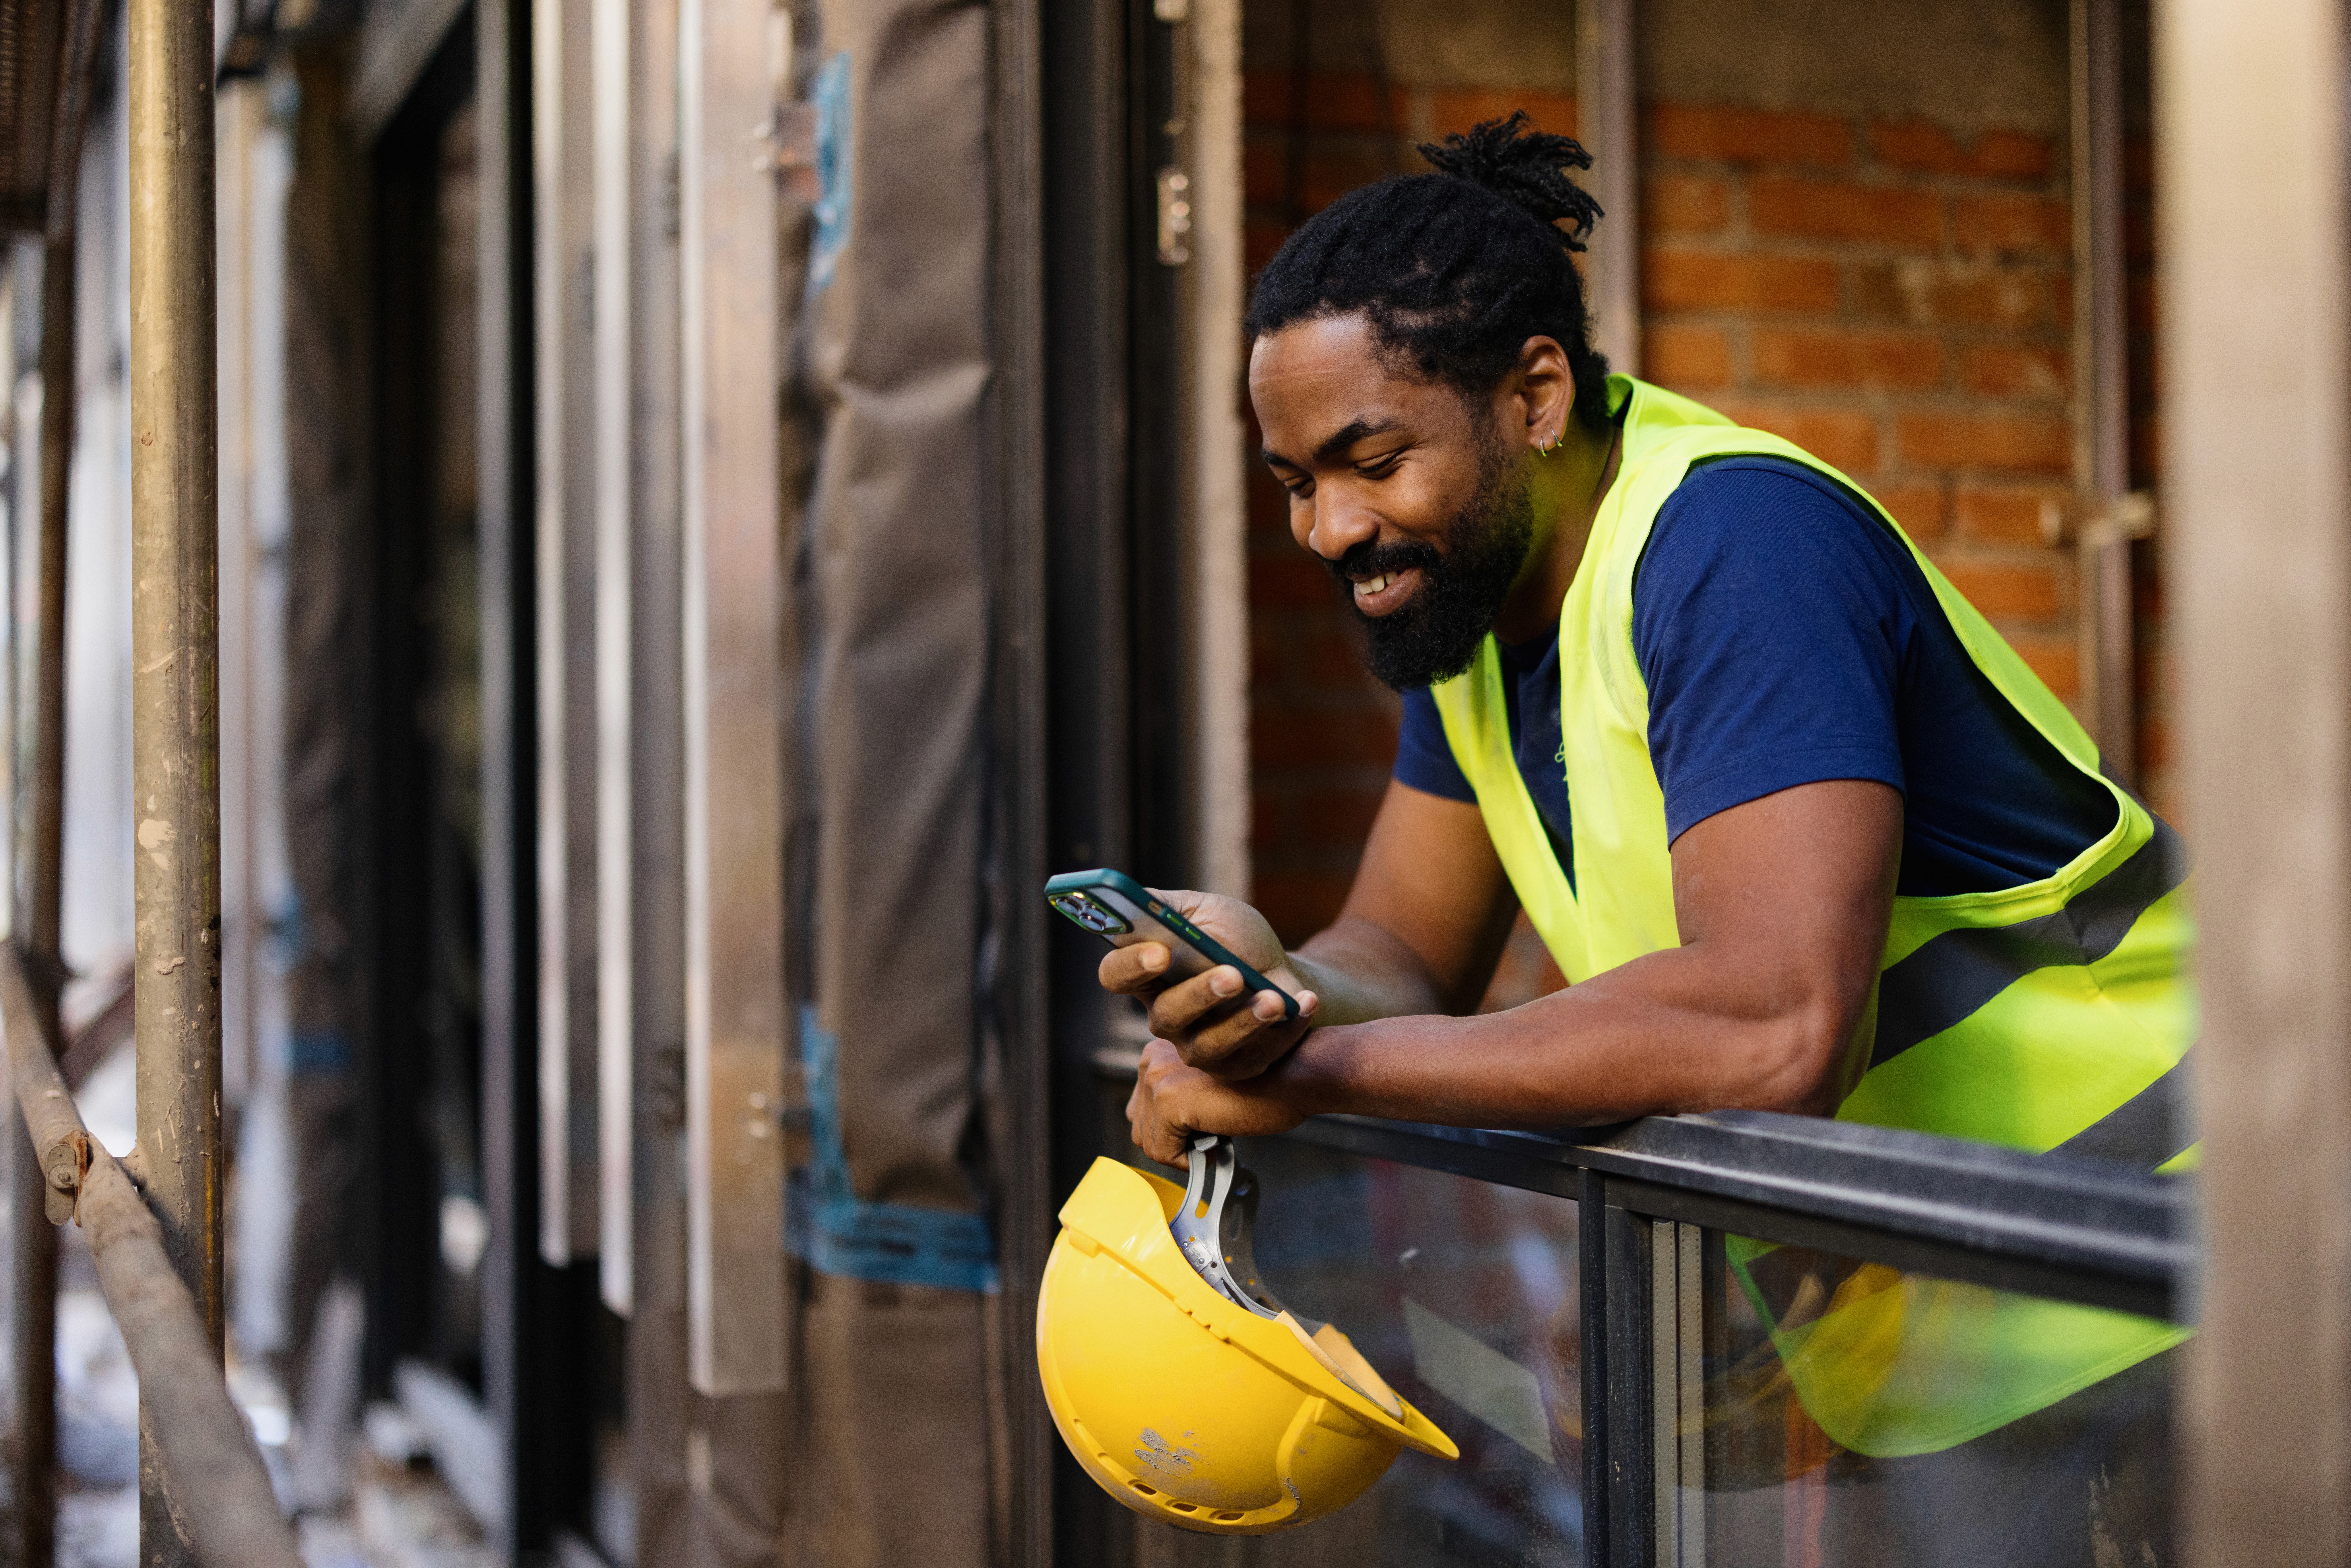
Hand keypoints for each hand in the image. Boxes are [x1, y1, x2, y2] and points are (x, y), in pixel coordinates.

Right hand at [1096, 889, 1321, 1078]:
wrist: (1283, 973)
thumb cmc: (1239, 941)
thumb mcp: (1206, 912)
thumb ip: (1169, 907)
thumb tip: (1134, 898)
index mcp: (1148, 975)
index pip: (1116, 975)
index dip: (1132, 966)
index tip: (1159, 952)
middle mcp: (1166, 1016)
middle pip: (1166, 1014)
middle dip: (1199, 995)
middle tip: (1233, 975)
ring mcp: (1198, 1046)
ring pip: (1208, 1045)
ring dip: (1243, 1022)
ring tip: (1273, 1000)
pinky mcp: (1236, 1066)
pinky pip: (1255, 1056)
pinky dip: (1284, 1029)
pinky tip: (1303, 1003)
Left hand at [1125, 1040, 1307, 1166]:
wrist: (1295, 1073)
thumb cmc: (1266, 1079)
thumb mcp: (1209, 1084)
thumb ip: (1181, 1098)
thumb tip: (1166, 1135)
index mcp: (1158, 1052)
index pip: (1144, 1108)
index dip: (1174, 1129)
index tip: (1206, 1127)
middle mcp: (1151, 1058)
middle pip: (1141, 1125)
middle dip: (1175, 1140)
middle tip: (1213, 1134)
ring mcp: (1157, 1078)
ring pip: (1148, 1141)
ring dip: (1184, 1150)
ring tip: (1217, 1134)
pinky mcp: (1169, 1100)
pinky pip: (1161, 1151)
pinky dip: (1188, 1160)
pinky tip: (1216, 1142)